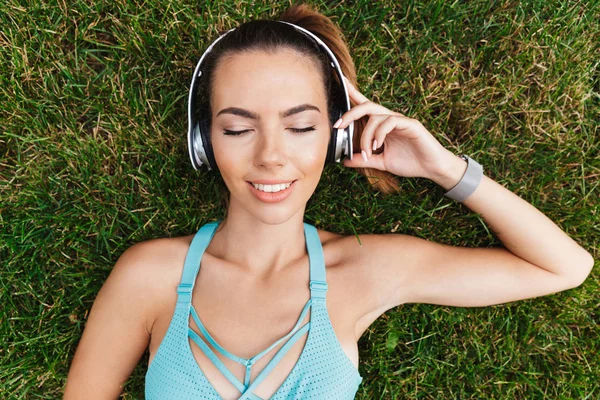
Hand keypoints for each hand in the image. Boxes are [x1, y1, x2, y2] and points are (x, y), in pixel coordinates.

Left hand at [338, 77, 463, 184]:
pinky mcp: (411, 124)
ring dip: (366, 135)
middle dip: (350, 114)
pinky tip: (378, 145)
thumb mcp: (381, 162)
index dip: (353, 94)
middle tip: (338, 125)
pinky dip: (380, 133)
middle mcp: (390, 119)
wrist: (432, 168)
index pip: (366, 106)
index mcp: (383, 125)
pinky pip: (390, 122)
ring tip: (367, 151)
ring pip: (376, 117)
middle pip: (367, 106)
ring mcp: (401, 120)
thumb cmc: (410, 162)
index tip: (341, 82)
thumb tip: (345, 161)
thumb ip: (364, 160)